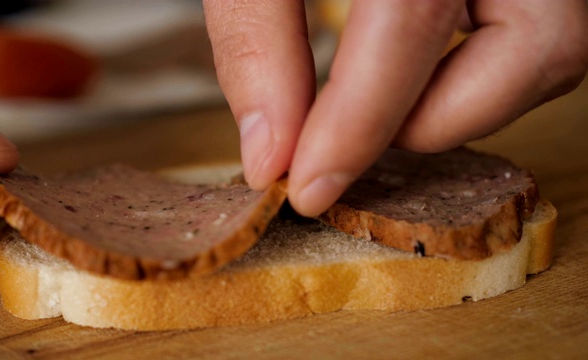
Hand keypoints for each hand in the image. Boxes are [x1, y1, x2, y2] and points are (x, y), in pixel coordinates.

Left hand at [204, 0, 587, 215]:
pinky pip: (534, 40)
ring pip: (551, 54)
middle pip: (536, 49)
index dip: (359, 121)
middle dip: (432, 121)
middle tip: (348, 130)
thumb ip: (256, 37)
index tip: (308, 185)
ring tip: (379, 97)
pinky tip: (411, 70)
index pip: (411, 17)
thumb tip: (269, 151)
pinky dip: (470, 77)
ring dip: (458, 105)